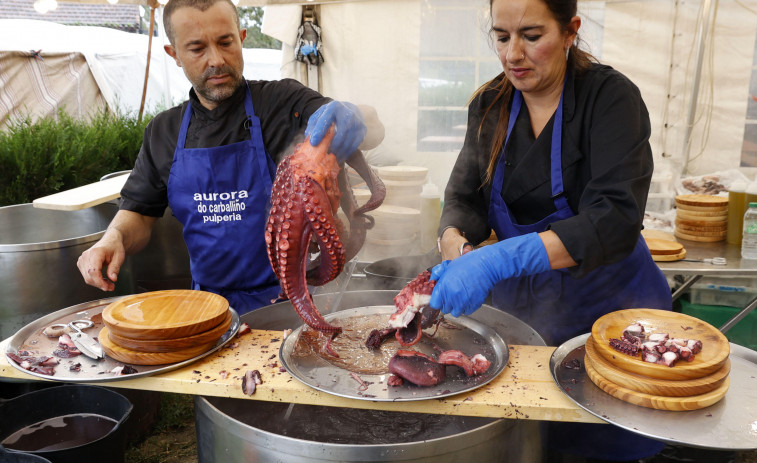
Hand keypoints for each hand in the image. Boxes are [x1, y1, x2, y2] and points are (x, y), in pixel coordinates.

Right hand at [76, 235, 125, 291]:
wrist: (110, 241)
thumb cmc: (114, 247)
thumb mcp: (119, 257)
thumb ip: (115, 268)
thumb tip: (113, 278)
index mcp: (95, 252)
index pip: (93, 271)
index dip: (99, 281)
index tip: (107, 287)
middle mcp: (86, 256)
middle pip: (89, 276)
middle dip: (100, 284)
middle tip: (111, 287)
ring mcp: (82, 259)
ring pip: (87, 278)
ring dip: (98, 283)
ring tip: (109, 283)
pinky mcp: (82, 263)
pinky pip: (86, 276)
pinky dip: (94, 280)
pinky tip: (103, 279)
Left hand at [305, 101, 365, 162]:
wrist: (350, 110)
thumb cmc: (331, 115)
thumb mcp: (320, 116)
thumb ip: (313, 126)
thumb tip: (309, 139)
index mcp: (333, 107)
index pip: (326, 120)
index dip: (319, 132)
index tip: (313, 143)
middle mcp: (347, 113)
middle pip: (340, 133)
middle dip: (331, 146)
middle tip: (324, 154)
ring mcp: (357, 122)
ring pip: (348, 141)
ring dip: (339, 152)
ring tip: (331, 158)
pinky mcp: (362, 130)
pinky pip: (354, 145)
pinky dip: (346, 153)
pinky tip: (340, 157)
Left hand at [429, 232, 550, 316]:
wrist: (485, 265)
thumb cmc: (467, 264)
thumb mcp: (448, 266)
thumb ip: (437, 274)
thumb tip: (432, 281)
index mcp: (443, 287)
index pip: (434, 304)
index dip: (437, 300)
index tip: (440, 298)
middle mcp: (452, 297)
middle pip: (445, 309)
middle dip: (446, 303)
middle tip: (451, 295)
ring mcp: (464, 302)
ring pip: (456, 312)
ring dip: (456, 307)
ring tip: (460, 297)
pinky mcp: (474, 304)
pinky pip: (467, 311)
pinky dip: (466, 307)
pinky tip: (468, 298)